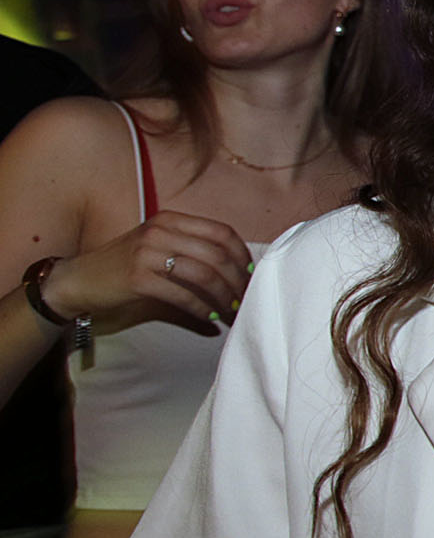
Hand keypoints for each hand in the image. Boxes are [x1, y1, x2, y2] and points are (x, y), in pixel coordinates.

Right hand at [37, 211, 249, 334]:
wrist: (78, 279)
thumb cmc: (125, 265)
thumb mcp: (158, 245)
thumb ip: (192, 247)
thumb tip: (238, 268)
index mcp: (170, 219)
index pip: (222, 232)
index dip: (243, 255)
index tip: (251, 274)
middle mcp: (161, 231)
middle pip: (218, 255)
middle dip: (238, 280)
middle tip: (245, 298)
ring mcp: (148, 253)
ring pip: (204, 275)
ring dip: (224, 297)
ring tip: (231, 311)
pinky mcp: (138, 279)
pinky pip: (183, 296)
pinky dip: (202, 309)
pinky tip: (210, 318)